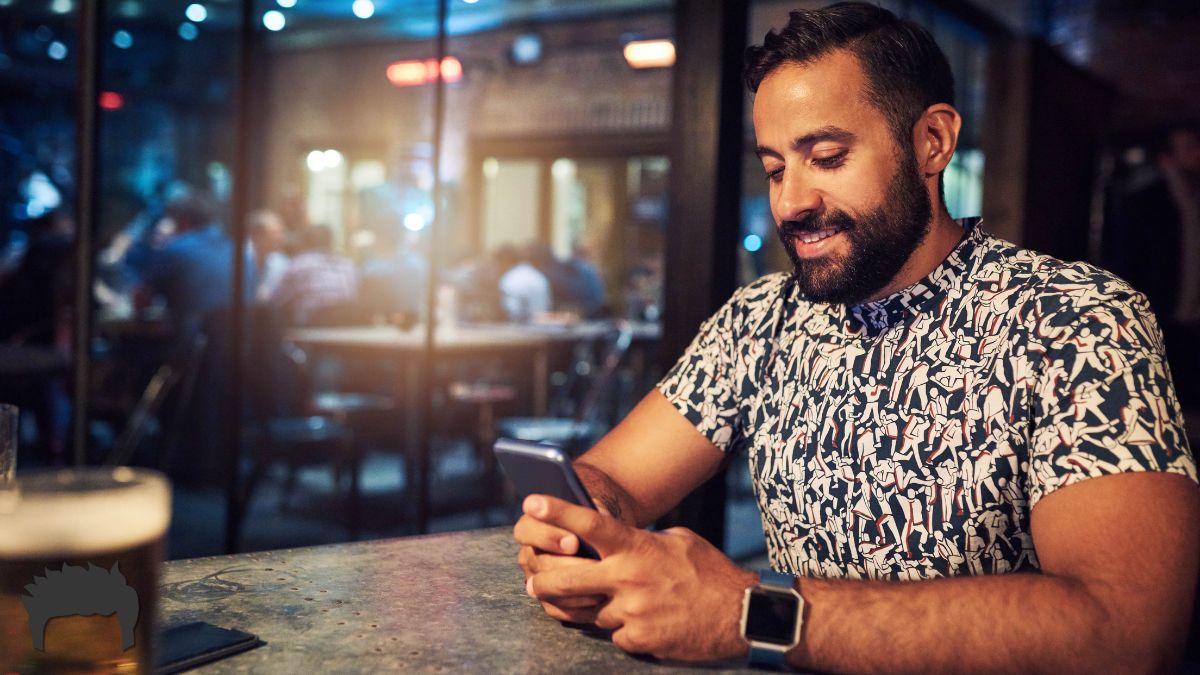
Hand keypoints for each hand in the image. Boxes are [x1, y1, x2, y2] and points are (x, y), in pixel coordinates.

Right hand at [513, 500, 606, 623]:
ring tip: (602, 586)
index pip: (526, 530)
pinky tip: (599, 600)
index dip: (548, 537)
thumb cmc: (598, 521)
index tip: (575, 542)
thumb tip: (586, 525)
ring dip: (575, 589)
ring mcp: (534, 578)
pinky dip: (578, 606)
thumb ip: (582, 516)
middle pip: (538, 562)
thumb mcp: (593, 511)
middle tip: (593, 568)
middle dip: (566, 566)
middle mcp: (529, 552)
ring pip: (545, 588)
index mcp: (533, 525)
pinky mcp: (546, 599)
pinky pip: (555, 608)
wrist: (609, 542)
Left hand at [523, 494, 756, 661]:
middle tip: (532, 583)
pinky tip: (642, 622)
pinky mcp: (639, 640)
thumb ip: (644, 540)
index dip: (556, 511)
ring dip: (593, 609)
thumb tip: (620, 542)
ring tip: (605, 602)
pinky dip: (622, 629)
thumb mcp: (679, 541)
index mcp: (637, 547)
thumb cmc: (710, 573)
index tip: (530, 501)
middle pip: (564, 580)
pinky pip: (613, 635)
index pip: (588, 524)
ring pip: (589, 613)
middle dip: (541, 582)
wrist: (742, 615)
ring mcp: (632, 612)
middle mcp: (628, 578)